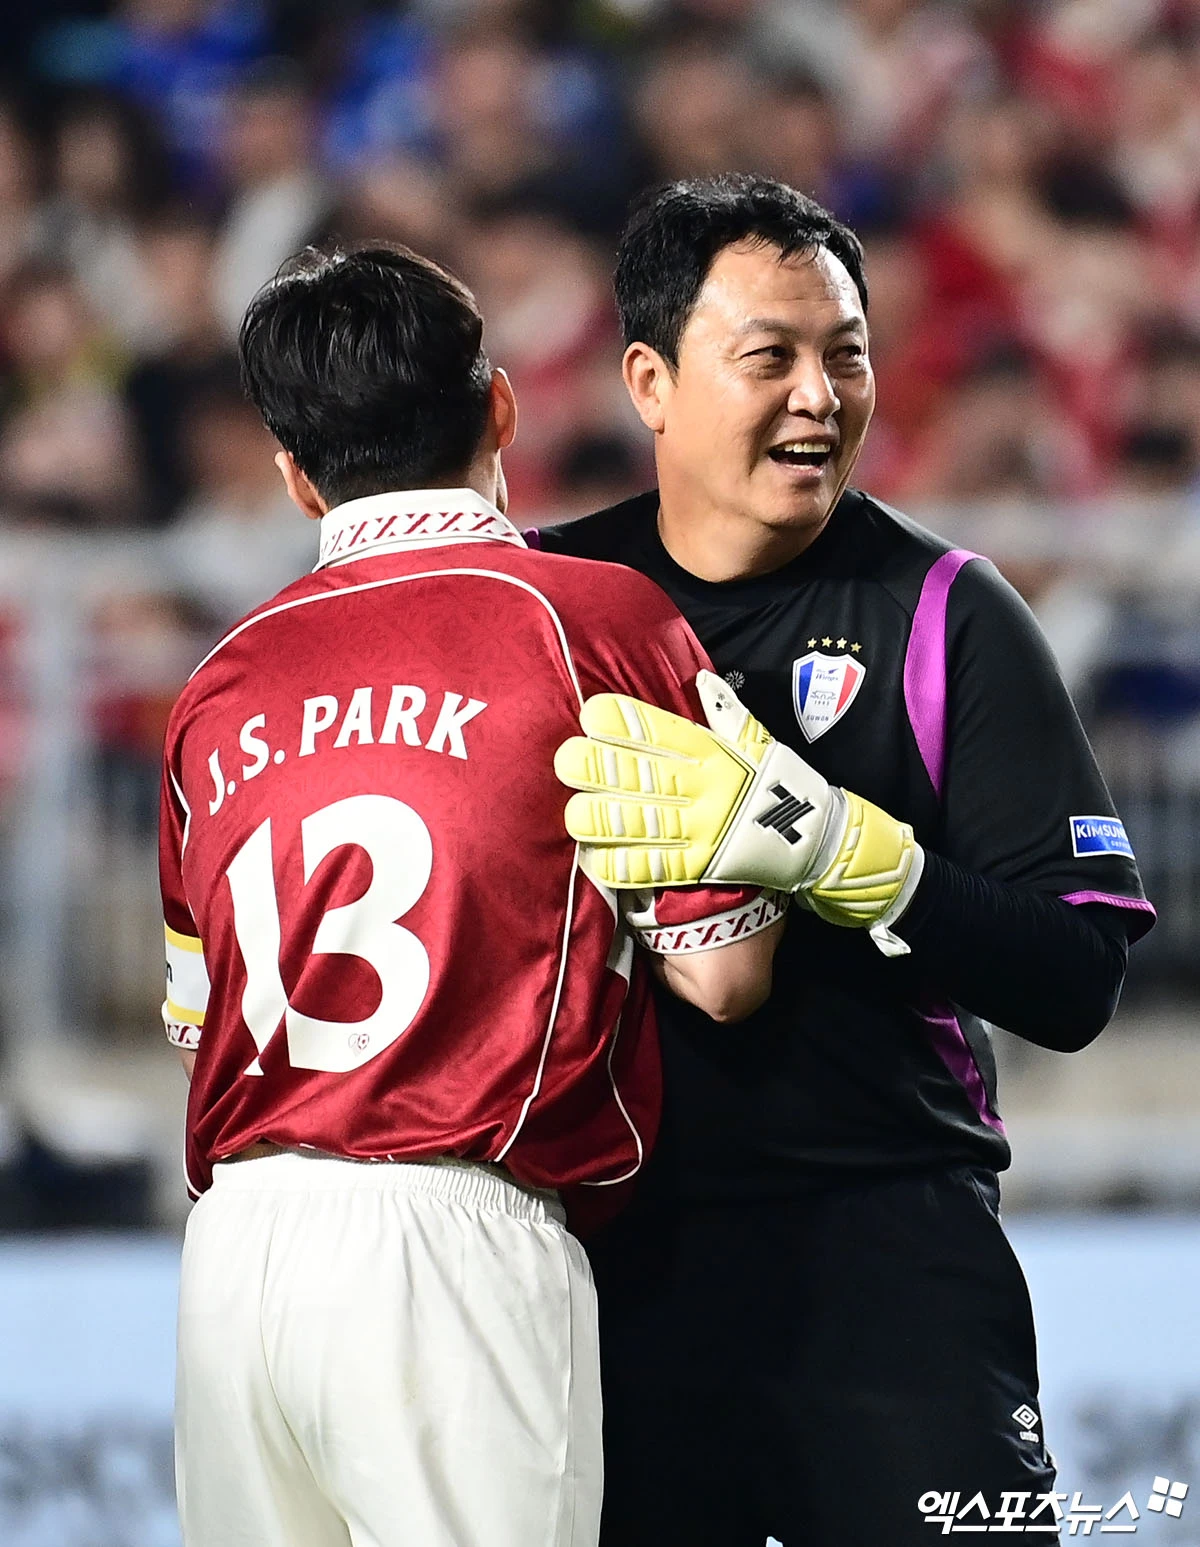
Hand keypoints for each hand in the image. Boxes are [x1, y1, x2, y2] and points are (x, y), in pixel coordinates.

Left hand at [555, 671, 923, 949]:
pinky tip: (593, 857)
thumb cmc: (780, 783)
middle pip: (640, 774)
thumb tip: (702, 679)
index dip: (624, 721)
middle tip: (566, 760)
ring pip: (639, 821)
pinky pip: (654, 866)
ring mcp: (703, 829)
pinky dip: (620, 864)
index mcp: (714, 752)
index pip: (663, 731)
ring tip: (573, 812)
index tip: (591, 713)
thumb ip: (727, 713)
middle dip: (598, 767)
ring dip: (600, 817)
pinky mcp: (702, 867)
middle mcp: (705, 788)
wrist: (820, 840)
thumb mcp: (760, 741)